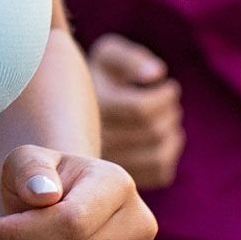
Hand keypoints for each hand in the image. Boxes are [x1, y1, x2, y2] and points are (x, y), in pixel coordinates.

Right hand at [88, 33, 182, 190]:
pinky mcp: (122, 183)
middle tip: (170, 102)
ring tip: (167, 120)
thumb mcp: (107, 55)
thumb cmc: (98, 77)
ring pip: (158, 156)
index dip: (164, 97)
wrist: (67, 110)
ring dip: (173, 135)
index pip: (140, 110)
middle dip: (170, 113)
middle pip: (152, 133)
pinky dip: (169, 155)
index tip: (169, 85)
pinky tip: (161, 141)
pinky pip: (160, 173)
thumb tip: (155, 74)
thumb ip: (130, 59)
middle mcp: (97, 142)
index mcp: (92, 110)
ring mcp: (108, 166)